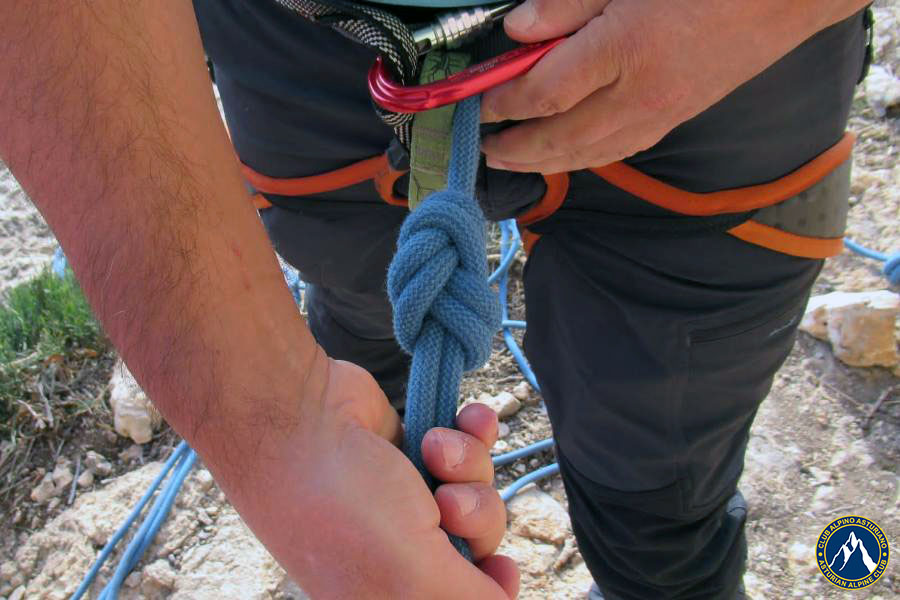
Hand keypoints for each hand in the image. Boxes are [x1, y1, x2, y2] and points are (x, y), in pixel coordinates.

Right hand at [206, 351, 518, 598]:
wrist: (296, 415)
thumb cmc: (343, 502)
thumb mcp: (412, 576)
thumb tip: (499, 596)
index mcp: (392, 595)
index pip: (466, 599)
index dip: (492, 583)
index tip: (498, 564)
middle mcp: (400, 551)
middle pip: (481, 542)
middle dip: (476, 513)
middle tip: (444, 501)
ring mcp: (407, 498)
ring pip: (478, 489)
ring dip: (469, 465)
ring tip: (434, 448)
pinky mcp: (413, 452)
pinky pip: (470, 447)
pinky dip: (475, 432)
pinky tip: (468, 418)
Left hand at [481, 0, 855, 173]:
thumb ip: (568, 5)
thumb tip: (519, 32)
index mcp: (624, 49)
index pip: (545, 91)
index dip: (505, 101)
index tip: (479, 102)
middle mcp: (639, 94)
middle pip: (561, 137)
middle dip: (516, 148)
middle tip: (483, 149)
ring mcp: (660, 113)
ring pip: (589, 153)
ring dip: (544, 162)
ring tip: (512, 161)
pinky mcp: (675, 119)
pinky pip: (618, 151)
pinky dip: (583, 159)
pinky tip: (566, 157)